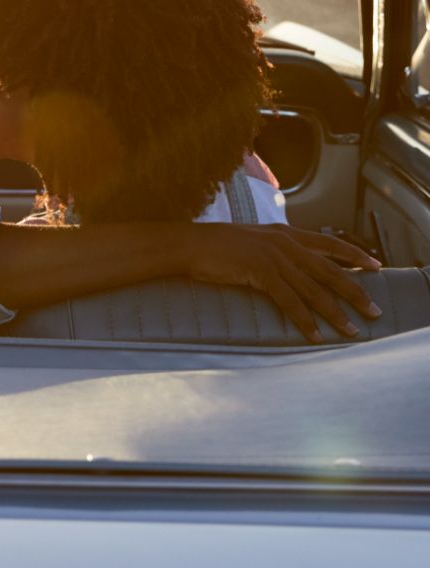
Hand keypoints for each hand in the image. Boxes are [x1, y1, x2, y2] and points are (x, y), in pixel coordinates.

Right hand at [181, 223, 382, 342]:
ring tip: (352, 330)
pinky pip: (289, 301)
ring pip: (314, 289)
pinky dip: (305, 320)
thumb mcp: (254, 241)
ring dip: (336, 313)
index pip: (329, 243)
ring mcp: (274, 256)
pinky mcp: (261, 272)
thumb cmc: (218, 246)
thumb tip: (295, 268)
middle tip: (375, 311)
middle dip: (355, 291)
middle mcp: (285, 242)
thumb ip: (277, 251)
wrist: (191, 244)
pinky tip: (315, 334)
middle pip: (329, 269)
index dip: (354, 254)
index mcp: (285, 232)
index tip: (376, 266)